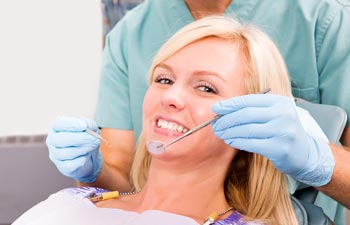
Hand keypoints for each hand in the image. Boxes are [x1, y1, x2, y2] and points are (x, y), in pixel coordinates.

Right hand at [46, 117, 101, 182]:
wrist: (90, 157)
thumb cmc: (87, 138)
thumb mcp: (91, 128)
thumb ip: (89, 124)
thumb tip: (86, 126)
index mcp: (58, 128)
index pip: (58, 123)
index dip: (71, 124)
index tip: (84, 126)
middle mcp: (53, 140)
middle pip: (59, 140)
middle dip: (79, 138)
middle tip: (94, 139)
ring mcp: (55, 155)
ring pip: (64, 153)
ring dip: (82, 149)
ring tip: (92, 146)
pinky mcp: (62, 167)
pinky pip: (70, 165)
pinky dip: (81, 160)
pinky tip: (86, 156)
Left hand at [212, 94, 333, 186]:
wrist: (305, 153)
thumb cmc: (283, 131)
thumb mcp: (273, 114)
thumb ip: (253, 110)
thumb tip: (223, 111)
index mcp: (280, 101)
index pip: (248, 100)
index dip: (229, 105)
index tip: (215, 108)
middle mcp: (283, 114)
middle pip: (246, 114)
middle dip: (226, 119)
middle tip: (215, 124)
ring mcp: (283, 132)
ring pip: (246, 129)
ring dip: (229, 131)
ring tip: (220, 133)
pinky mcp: (280, 149)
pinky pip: (251, 144)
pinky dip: (237, 141)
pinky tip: (230, 141)